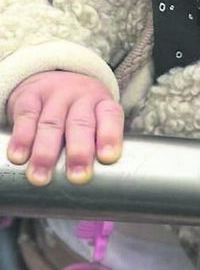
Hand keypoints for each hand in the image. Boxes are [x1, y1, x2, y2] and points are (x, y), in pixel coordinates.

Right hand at [6, 71, 123, 186]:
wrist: (52, 79)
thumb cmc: (78, 113)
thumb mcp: (94, 120)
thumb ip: (95, 146)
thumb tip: (95, 190)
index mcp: (102, 104)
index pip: (110, 117)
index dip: (110, 136)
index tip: (107, 158)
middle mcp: (81, 97)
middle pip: (80, 123)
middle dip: (79, 152)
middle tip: (77, 177)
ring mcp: (55, 95)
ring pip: (51, 123)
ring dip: (45, 152)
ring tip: (41, 176)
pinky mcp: (30, 96)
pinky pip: (26, 116)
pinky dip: (22, 138)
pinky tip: (19, 156)